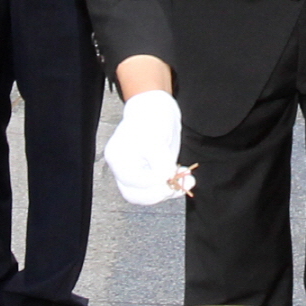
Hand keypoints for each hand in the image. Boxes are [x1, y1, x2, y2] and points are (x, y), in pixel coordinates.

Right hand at [104, 87, 190, 204]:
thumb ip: (159, 160)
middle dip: (159, 192)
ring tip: (188, 180)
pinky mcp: (149, 175)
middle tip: (179, 184)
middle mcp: (123, 169)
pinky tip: (185, 179)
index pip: (133, 181)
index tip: (171, 173)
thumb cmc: (150, 118)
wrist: (156, 110)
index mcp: (118, 158)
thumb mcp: (154, 138)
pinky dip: (172, 187)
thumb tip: (167, 178)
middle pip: (136, 194)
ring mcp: (136, 173)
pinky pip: (158, 188)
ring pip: (148, 195)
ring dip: (169, 192)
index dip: (154, 181)